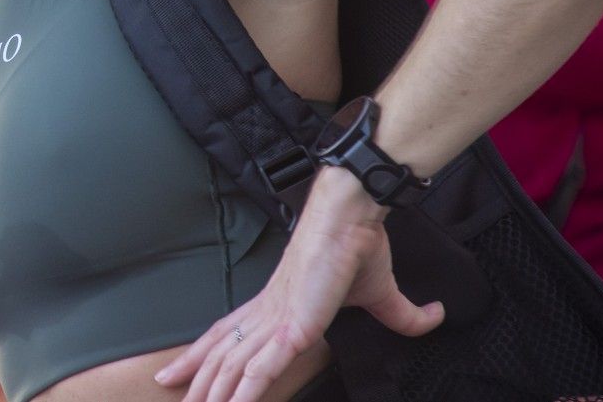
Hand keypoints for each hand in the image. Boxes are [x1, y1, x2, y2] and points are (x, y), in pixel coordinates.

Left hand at [154, 168, 444, 401]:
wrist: (353, 218)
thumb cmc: (358, 247)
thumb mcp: (382, 293)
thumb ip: (404, 314)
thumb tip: (435, 315)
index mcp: (276, 305)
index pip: (227, 334)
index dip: (201, 354)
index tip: (178, 372)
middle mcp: (267, 314)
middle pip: (219, 353)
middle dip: (194, 378)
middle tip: (168, 393)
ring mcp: (275, 323)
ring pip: (232, 367)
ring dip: (212, 392)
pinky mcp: (291, 329)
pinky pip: (260, 369)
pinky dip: (244, 391)